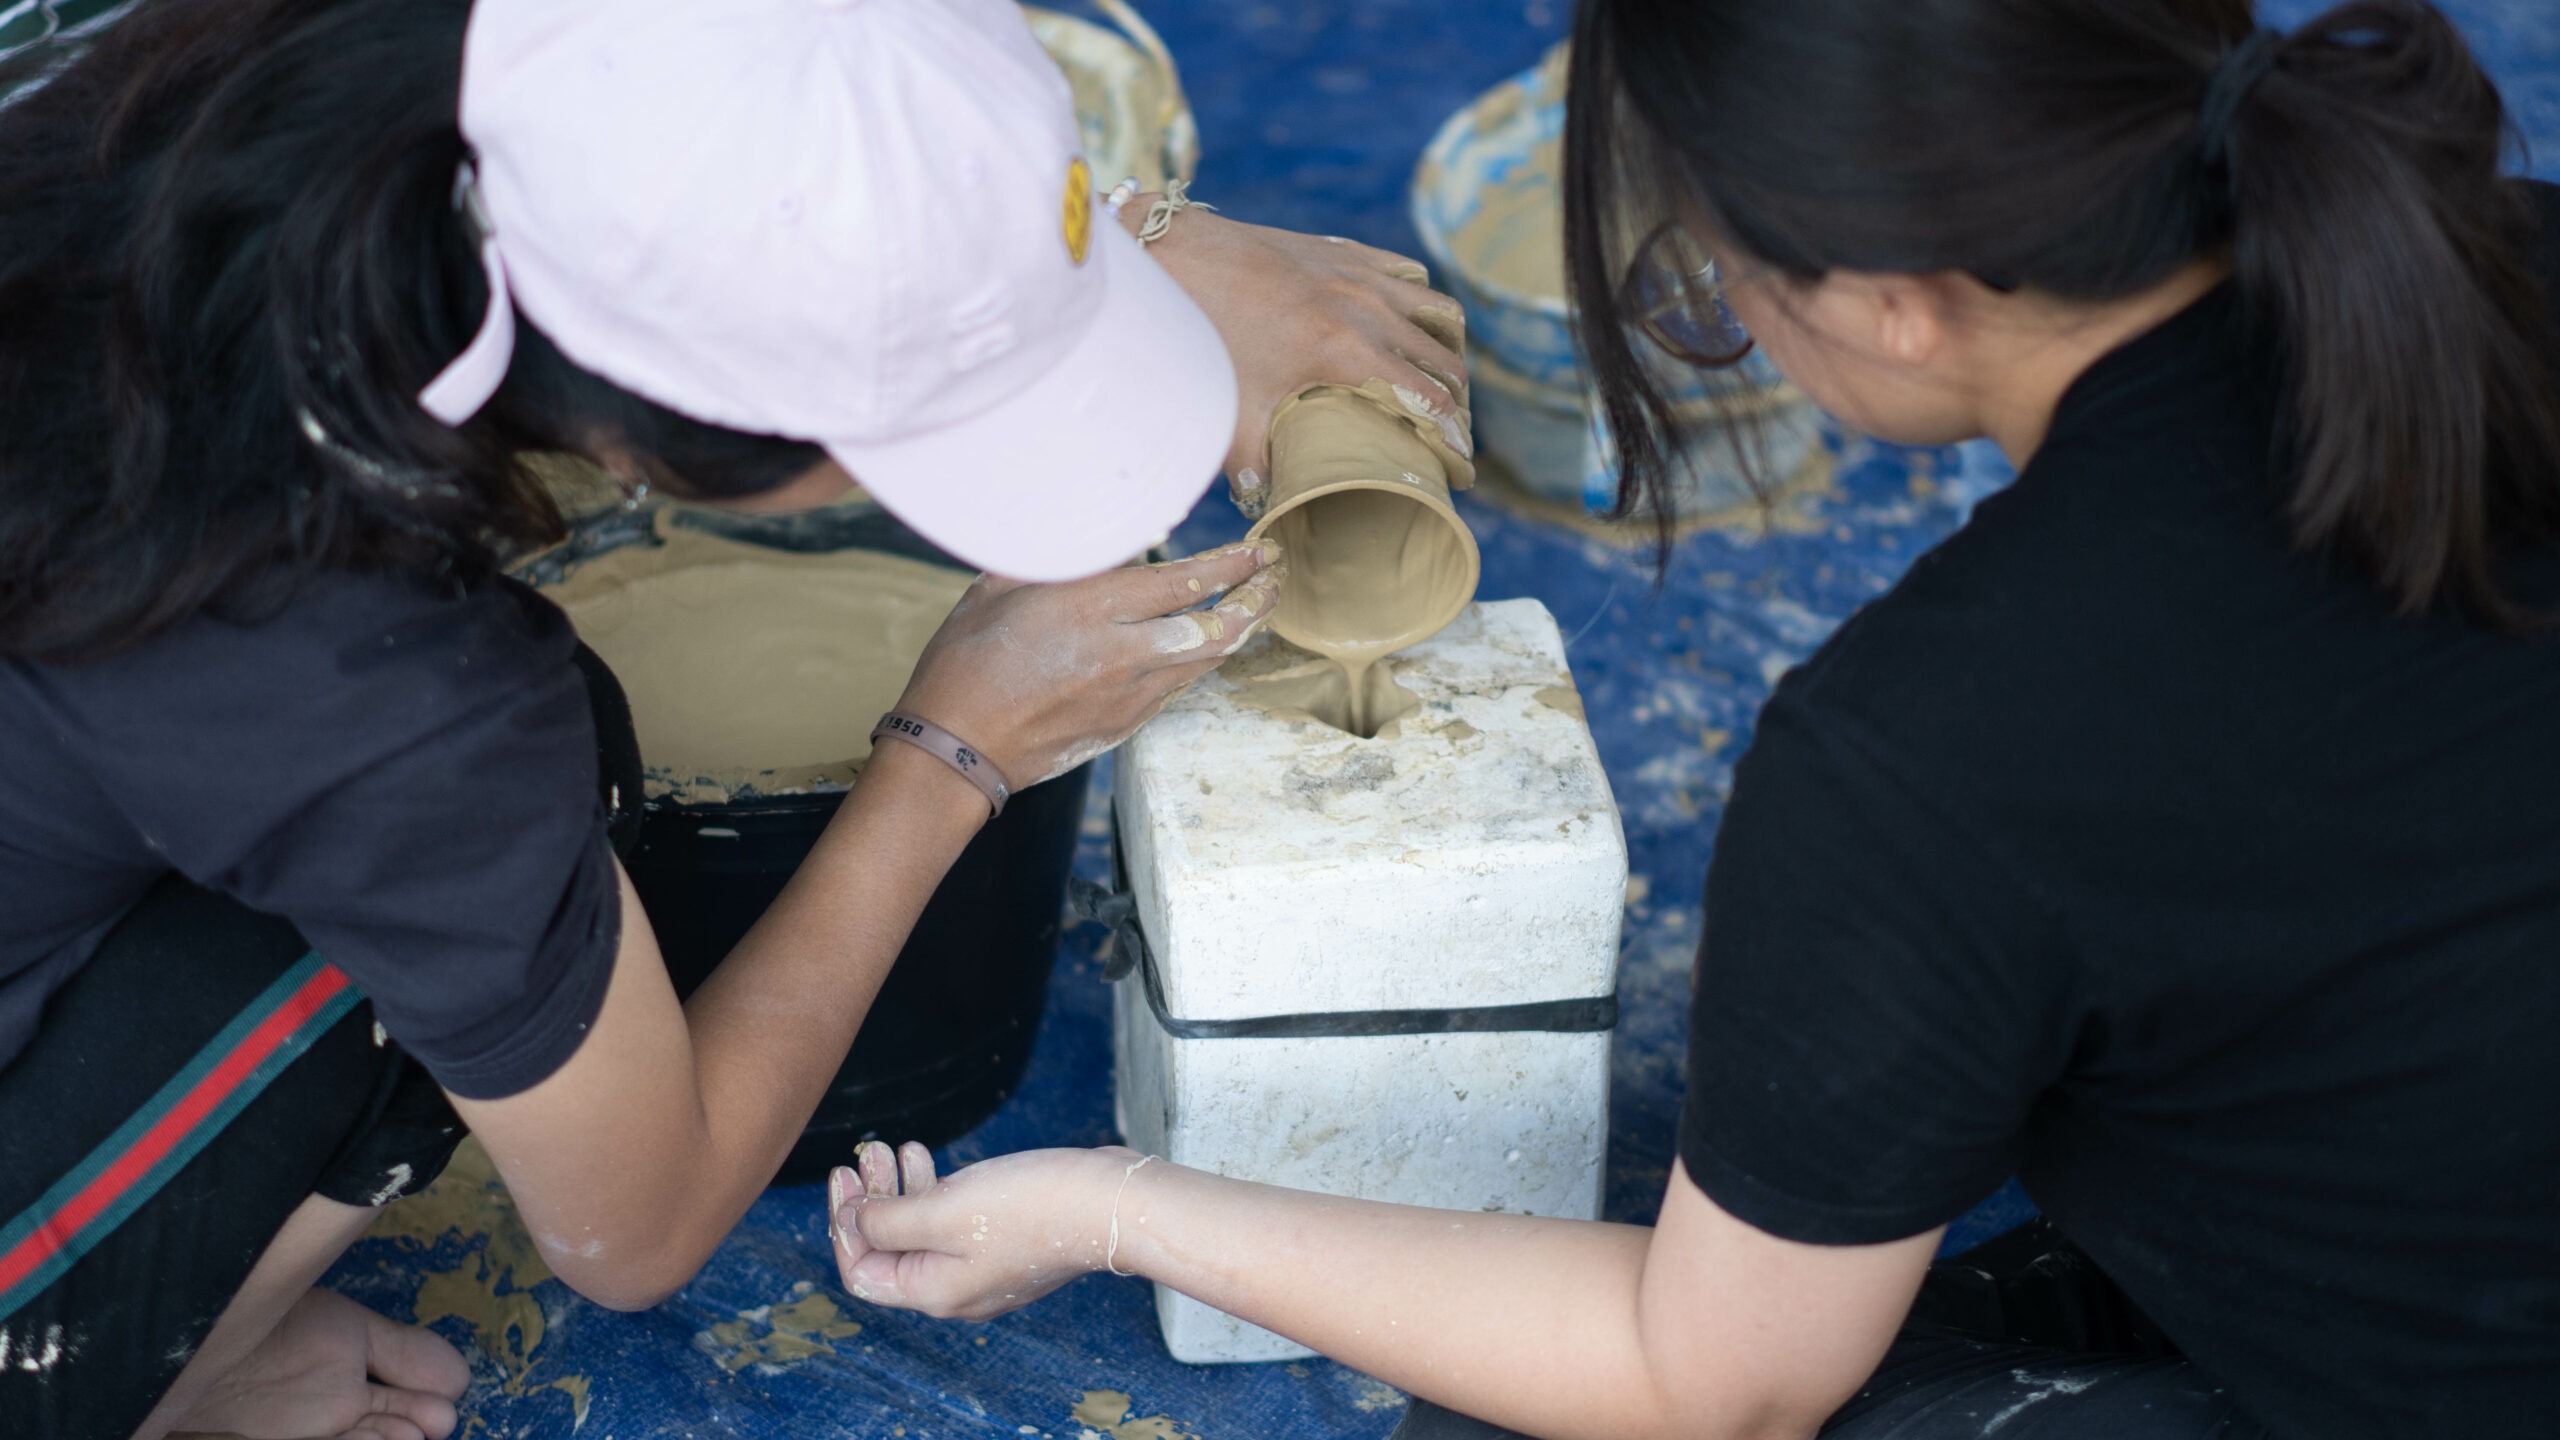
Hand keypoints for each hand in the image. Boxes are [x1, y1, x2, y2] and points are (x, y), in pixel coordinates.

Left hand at [826, 1141, 1138, 1321]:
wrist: (1112, 1204)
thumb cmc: (1031, 1207)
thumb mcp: (943, 1210)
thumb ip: (888, 1220)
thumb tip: (855, 1220)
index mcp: (934, 1291)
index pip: (862, 1271)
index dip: (844, 1225)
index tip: (845, 1176)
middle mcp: (956, 1290)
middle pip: (891, 1251)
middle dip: (873, 1200)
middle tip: (870, 1153)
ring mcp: (985, 1268)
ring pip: (923, 1233)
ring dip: (903, 1189)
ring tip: (902, 1147)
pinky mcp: (1009, 1243)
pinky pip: (955, 1224)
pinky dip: (936, 1191)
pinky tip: (934, 1161)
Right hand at [893, 542, 1282, 787]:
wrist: (955, 750)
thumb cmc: (965, 663)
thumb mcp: (998, 588)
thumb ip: (1054, 561)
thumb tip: (1094, 538)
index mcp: (1089, 610)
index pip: (1182, 583)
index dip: (1229, 567)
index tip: (1258, 552)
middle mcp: (1121, 654)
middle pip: (1213, 628)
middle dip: (1253, 602)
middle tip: (1273, 580)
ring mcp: (1127, 696)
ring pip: (1204, 662)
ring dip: (1236, 633)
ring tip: (1255, 609)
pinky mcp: (1122, 726)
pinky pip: (1177, 688)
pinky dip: (1199, 664)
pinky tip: (1205, 649)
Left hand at [1137, 205, 1470, 514]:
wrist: (1179, 256)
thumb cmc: (1205, 334)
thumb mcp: (1232, 411)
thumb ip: (1252, 463)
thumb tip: (1261, 501)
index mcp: (1350, 352)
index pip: (1429, 398)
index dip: (1454, 434)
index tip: (1462, 460)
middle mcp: (1369, 310)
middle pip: (1444, 357)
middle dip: (1459, 395)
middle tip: (1453, 425)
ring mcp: (1360, 275)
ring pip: (1439, 309)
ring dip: (1449, 345)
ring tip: (1444, 374)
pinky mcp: (1345, 252)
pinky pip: (1407, 273)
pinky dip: (1421, 300)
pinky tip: (1411, 320)